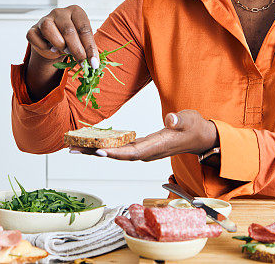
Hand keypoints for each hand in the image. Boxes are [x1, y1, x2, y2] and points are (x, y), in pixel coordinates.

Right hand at [26, 5, 98, 67]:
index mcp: (76, 11)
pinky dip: (42, 46)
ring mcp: (45, 19)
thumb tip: (94, 64)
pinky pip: (34, 37)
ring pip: (48, 29)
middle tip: (82, 63)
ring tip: (64, 50)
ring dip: (59, 44)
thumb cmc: (71, 39)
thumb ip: (87, 49)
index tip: (94, 63)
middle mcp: (60, 12)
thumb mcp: (82, 41)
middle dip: (77, 50)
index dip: (89, 47)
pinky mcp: (33, 29)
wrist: (53, 41)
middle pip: (68, 30)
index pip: (84, 29)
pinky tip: (50, 48)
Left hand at [69, 110, 218, 160]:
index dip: (115, 153)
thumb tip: (170, 119)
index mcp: (158, 146)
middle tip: (73, 149)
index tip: (99, 151)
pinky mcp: (142, 147)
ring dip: (97, 151)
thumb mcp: (190, 119)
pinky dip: (107, 147)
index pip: (133, 152)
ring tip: (76, 147)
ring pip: (117, 153)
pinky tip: (94, 143)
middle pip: (118, 155)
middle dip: (96, 153)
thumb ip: (180, 119)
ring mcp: (145, 151)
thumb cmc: (195, 127)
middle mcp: (148, 152)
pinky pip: (121, 149)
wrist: (201, 137)